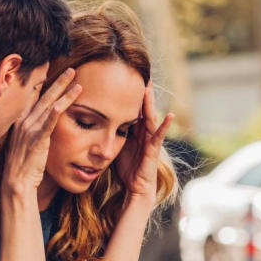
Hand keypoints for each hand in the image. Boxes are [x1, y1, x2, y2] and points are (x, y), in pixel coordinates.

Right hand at [2, 69, 81, 197]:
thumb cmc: (23, 164)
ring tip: (77, 80)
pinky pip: (49, 122)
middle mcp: (23, 121)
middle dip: (58, 81)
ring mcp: (30, 129)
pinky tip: (66, 102)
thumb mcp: (25, 142)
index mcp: (20, 120)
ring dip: (64, 91)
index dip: (43, 82)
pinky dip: (58, 111)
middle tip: (71, 70)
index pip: (33, 96)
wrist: (16, 182)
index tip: (52, 69)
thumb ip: (32, 129)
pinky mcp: (38, 139)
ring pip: (49, 105)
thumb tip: (42, 123)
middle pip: (43, 95)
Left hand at [115, 82, 173, 204]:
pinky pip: (159, 135)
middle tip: (138, 73)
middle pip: (141, 107)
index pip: (130, 107)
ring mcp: (150, 139)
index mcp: (133, 129)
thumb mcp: (114, 145)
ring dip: (149, 102)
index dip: (127, 93)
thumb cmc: (126, 168)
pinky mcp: (154, 149)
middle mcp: (143, 131)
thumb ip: (108, 132)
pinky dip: (165, 125)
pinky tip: (170, 115)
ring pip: (149, 116)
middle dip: (140, 92)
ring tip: (149, 87)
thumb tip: (90, 121)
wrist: (136, 187)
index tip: (122, 76)